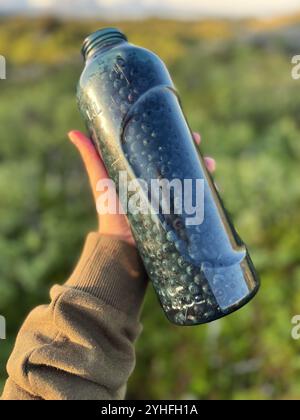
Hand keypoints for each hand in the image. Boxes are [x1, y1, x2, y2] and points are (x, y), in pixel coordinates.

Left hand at [68, 130, 215, 246]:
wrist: (121, 247)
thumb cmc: (110, 213)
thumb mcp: (101, 182)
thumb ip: (91, 159)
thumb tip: (72, 132)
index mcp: (145, 176)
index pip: (164, 153)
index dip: (177, 141)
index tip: (188, 132)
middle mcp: (161, 188)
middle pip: (183, 166)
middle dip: (196, 155)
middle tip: (202, 148)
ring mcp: (172, 203)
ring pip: (194, 183)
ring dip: (206, 173)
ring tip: (211, 166)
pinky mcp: (179, 220)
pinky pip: (198, 205)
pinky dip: (208, 197)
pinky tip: (216, 191)